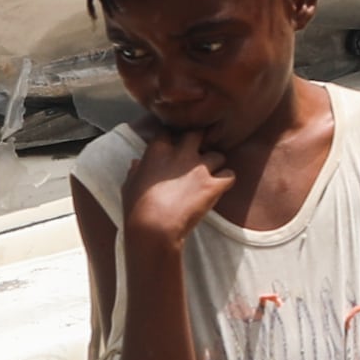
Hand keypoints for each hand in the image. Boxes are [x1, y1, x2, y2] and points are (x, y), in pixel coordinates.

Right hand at [122, 127, 225, 244]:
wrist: (152, 229)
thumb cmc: (136, 209)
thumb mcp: (129, 186)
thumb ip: (135, 171)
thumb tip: (136, 163)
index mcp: (158, 151)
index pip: (168, 131)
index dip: (172, 138)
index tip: (173, 146)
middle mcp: (181, 154)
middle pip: (198, 133)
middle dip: (201, 141)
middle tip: (200, 153)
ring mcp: (199, 169)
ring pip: (218, 155)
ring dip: (217, 164)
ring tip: (212, 175)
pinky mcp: (212, 185)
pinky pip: (230, 175)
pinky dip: (227, 180)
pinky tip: (220, 188)